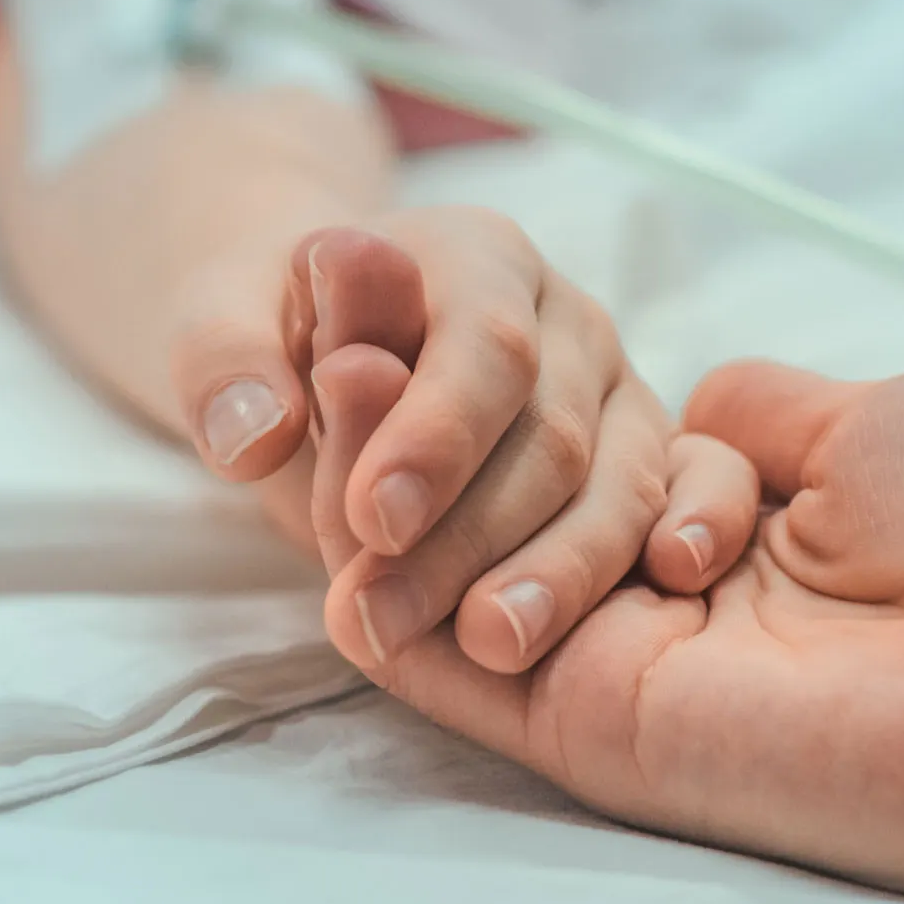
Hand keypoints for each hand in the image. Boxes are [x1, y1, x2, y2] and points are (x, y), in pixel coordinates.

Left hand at [174, 206, 758, 672]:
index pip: (481, 343)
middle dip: (470, 536)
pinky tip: (667, 586)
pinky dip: (685, 537)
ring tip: (490, 648)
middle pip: (550, 431)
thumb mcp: (218, 326)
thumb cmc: (279, 338)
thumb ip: (225, 367)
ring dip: (559, 573)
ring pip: (619, 481)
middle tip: (383, 622)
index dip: (437, 434)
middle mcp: (565, 317)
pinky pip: (686, 497)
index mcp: (475, 255)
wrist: (330, 352)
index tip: (372, 519)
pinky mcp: (642, 458)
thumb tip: (252, 434)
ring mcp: (617, 390)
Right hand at [347, 360, 903, 903]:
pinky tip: (325, 503)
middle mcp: (674, 599)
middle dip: (405, 412)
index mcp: (744, 522)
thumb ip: (754, 413)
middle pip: (496, 506)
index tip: (409, 284)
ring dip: (373, 481)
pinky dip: (376, 597)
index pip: (568, 450)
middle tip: (333, 315)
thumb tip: (684, 400)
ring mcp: (633, 667)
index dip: (479, 376)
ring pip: (457, 579)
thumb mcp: (877, 421)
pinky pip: (460, 674)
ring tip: (324, 369)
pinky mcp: (608, 729)